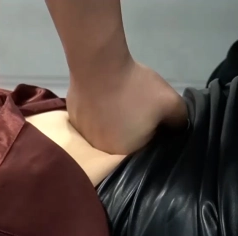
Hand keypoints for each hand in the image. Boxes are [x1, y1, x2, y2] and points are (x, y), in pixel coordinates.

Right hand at [66, 59, 187, 154]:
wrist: (99, 66)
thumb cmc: (135, 89)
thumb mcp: (172, 103)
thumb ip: (180, 121)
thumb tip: (177, 128)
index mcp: (125, 151)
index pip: (144, 149)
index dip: (154, 133)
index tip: (156, 117)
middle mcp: (101, 149)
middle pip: (123, 142)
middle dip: (133, 129)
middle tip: (139, 107)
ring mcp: (84, 135)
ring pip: (105, 132)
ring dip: (114, 121)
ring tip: (121, 101)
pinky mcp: (73, 119)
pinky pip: (91, 121)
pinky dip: (99, 112)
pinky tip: (104, 98)